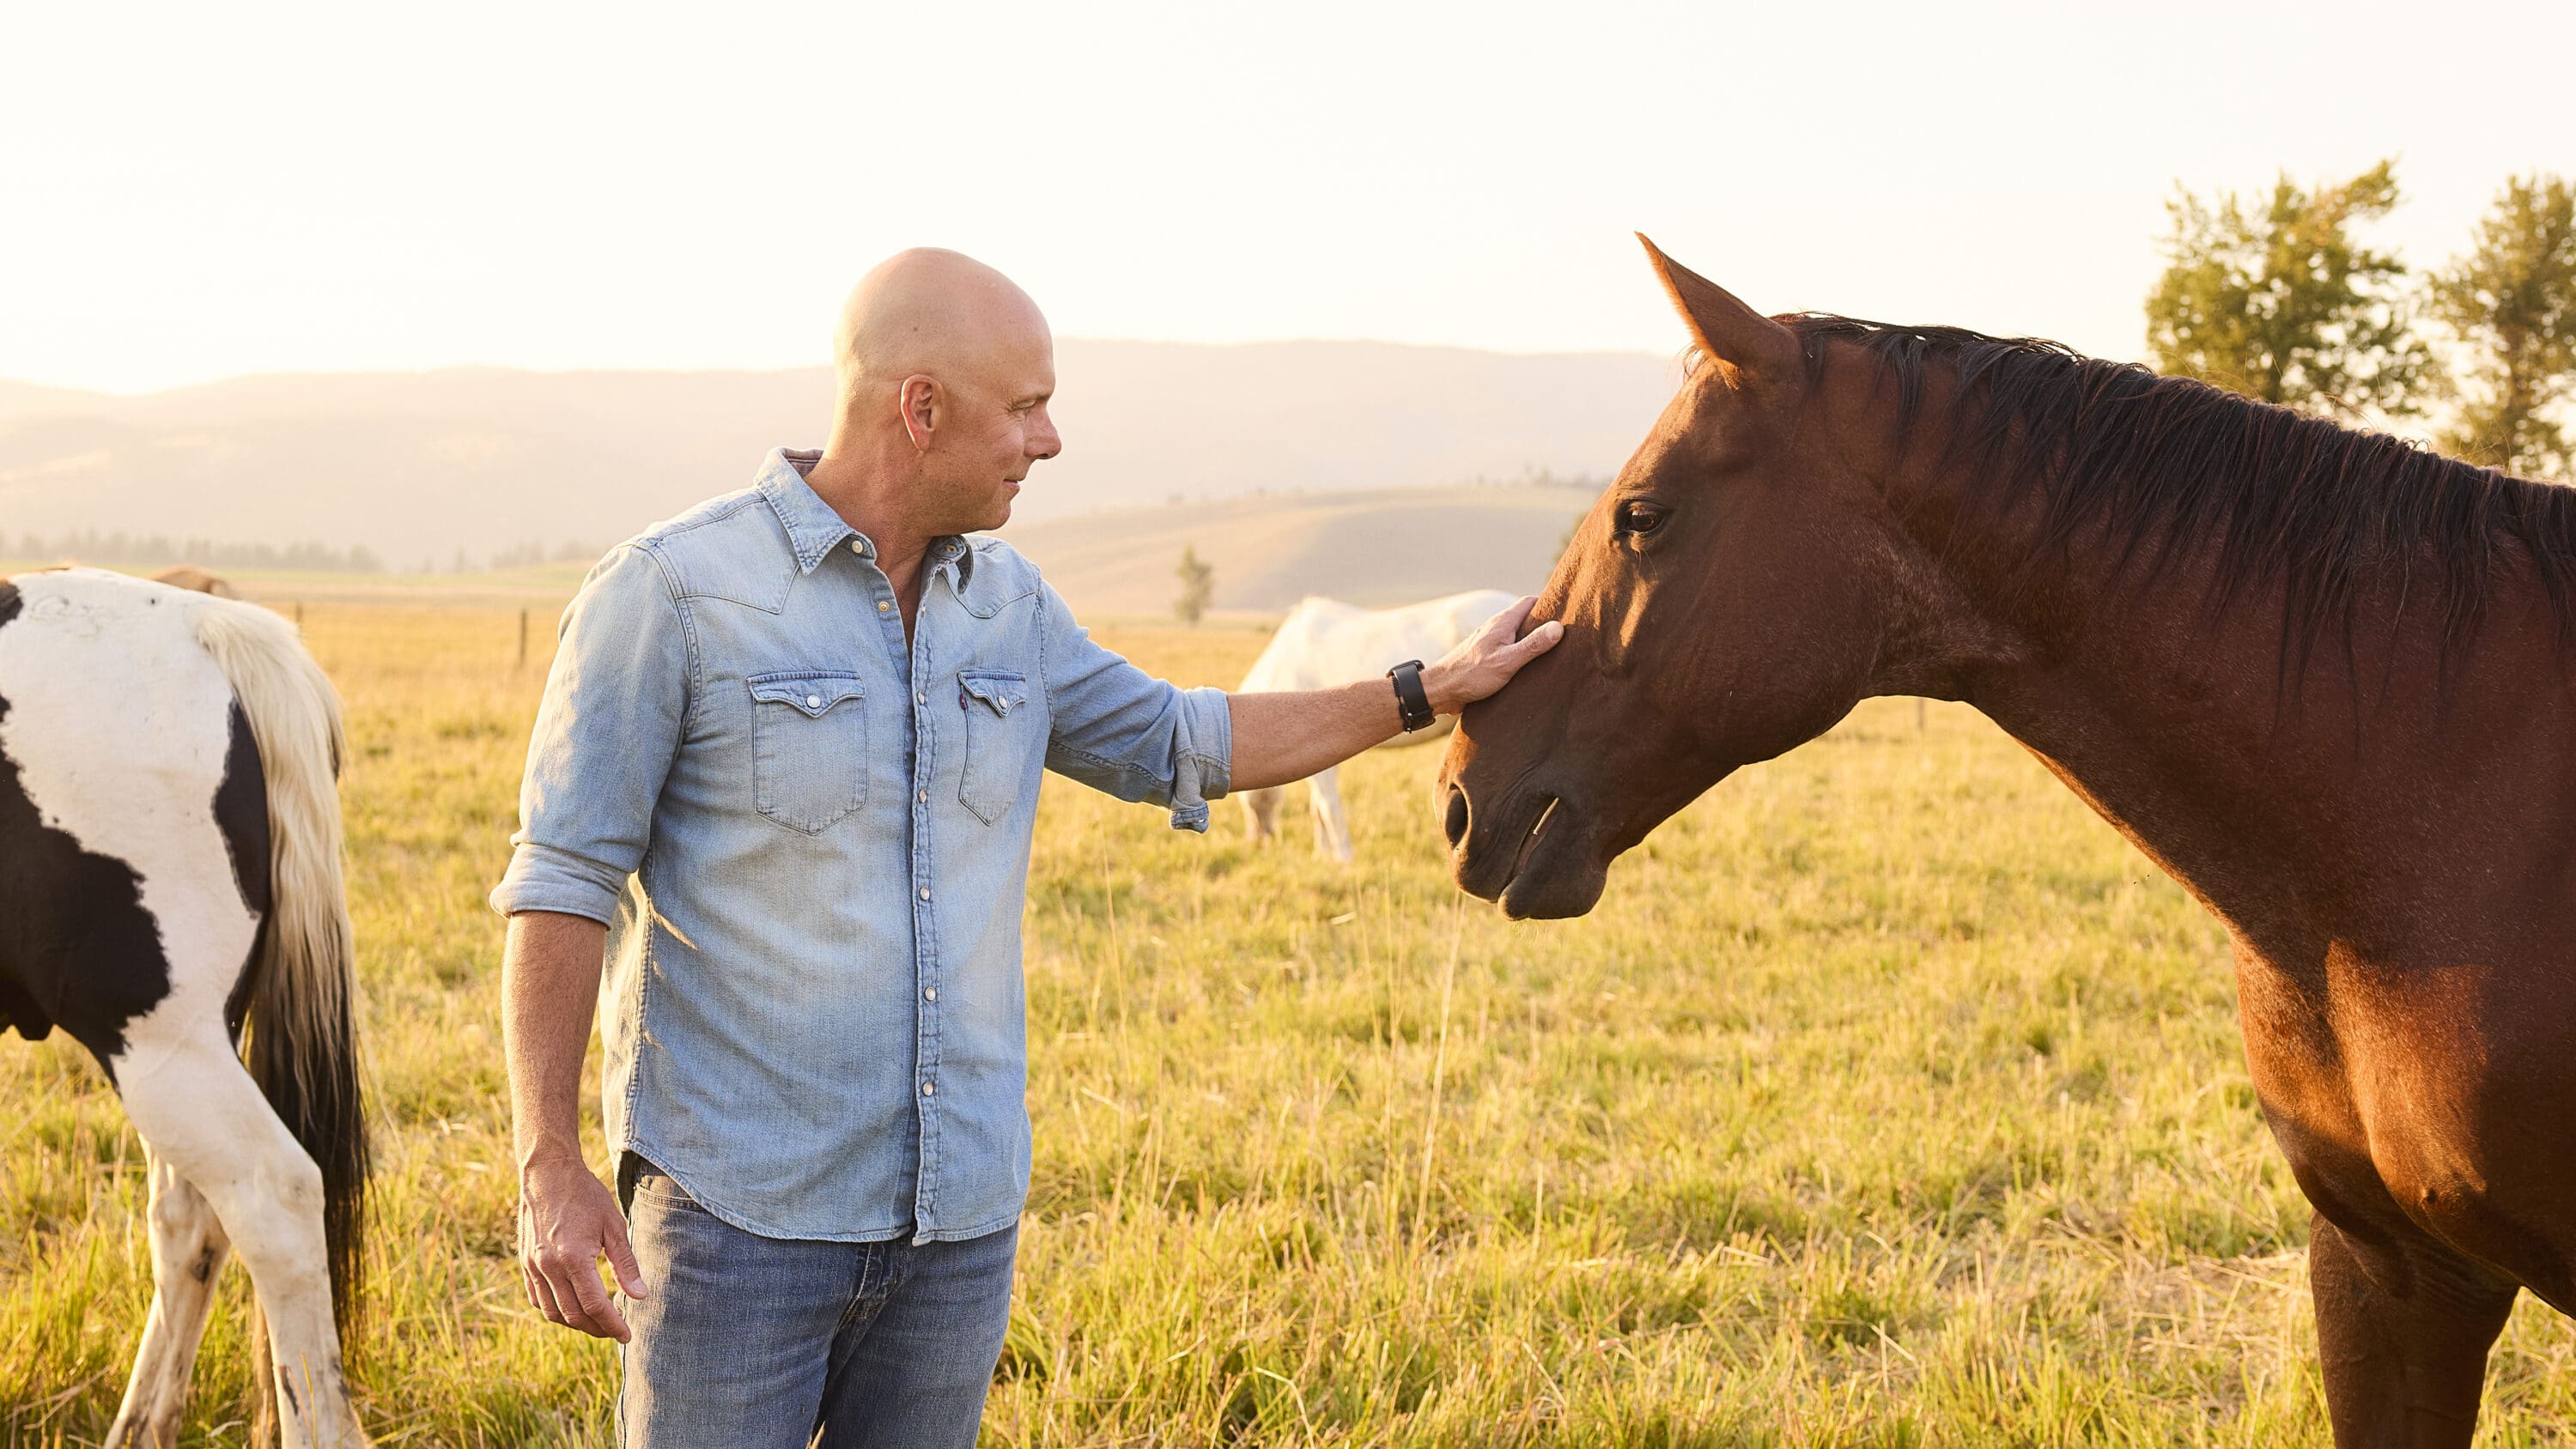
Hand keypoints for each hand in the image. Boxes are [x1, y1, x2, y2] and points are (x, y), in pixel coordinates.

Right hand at [518, 1157, 646, 1340]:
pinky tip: (572, 1308)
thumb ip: (626, 1264)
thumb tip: (639, 1296)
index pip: (595, 1306)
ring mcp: (532, 1266)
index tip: (627, 1335)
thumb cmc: (585, 1195)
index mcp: (573, 1258)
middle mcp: (548, 1267)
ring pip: (552, 1312)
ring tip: (597, 1323)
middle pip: (573, 1315)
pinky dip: (554, 1310)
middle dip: (596, 1329)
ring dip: (575, 1323)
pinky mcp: (524, 1263)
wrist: (547, 1173)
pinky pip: (537, 1299)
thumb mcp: (614, 1226)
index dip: (612, 1325)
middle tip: (615, 1330)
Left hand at [1422, 596, 1564, 715]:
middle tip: (1567, 635)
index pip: (1530, 602)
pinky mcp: (1486, 656)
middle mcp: (1496, 628)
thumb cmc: (1471, 675)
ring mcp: (1490, 642)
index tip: (1568, 611)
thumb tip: (1558, 627)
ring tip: (1554, 653)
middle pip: (1526, 618)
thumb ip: (1532, 645)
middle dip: (1545, 624)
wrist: (1441, 691)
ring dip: (1533, 641)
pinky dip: (1521, 654)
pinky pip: (1509, 649)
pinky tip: (1530, 668)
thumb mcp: (1507, 661)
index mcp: (1502, 623)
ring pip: (1517, 635)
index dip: (1549, 604)